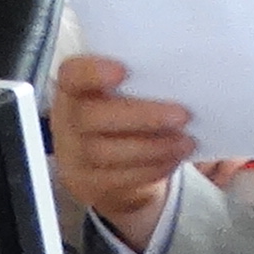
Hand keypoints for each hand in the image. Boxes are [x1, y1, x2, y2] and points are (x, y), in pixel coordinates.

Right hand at [47, 54, 194, 250]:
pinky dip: (151, 168)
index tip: (123, 70)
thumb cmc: (121, 113)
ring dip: (152, 147)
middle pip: (90, 118)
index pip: (72, 75)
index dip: (93, 72)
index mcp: (74, 88)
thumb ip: (143, 82)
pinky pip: (118, 178)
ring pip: (105, 153)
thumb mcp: (124, 92)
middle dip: (140, 116)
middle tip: (182, 115)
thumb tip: (183, 77)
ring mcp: (73, 156)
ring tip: (186, 140)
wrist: (104, 159)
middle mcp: (67, 121)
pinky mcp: (89, 183)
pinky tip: (174, 157)